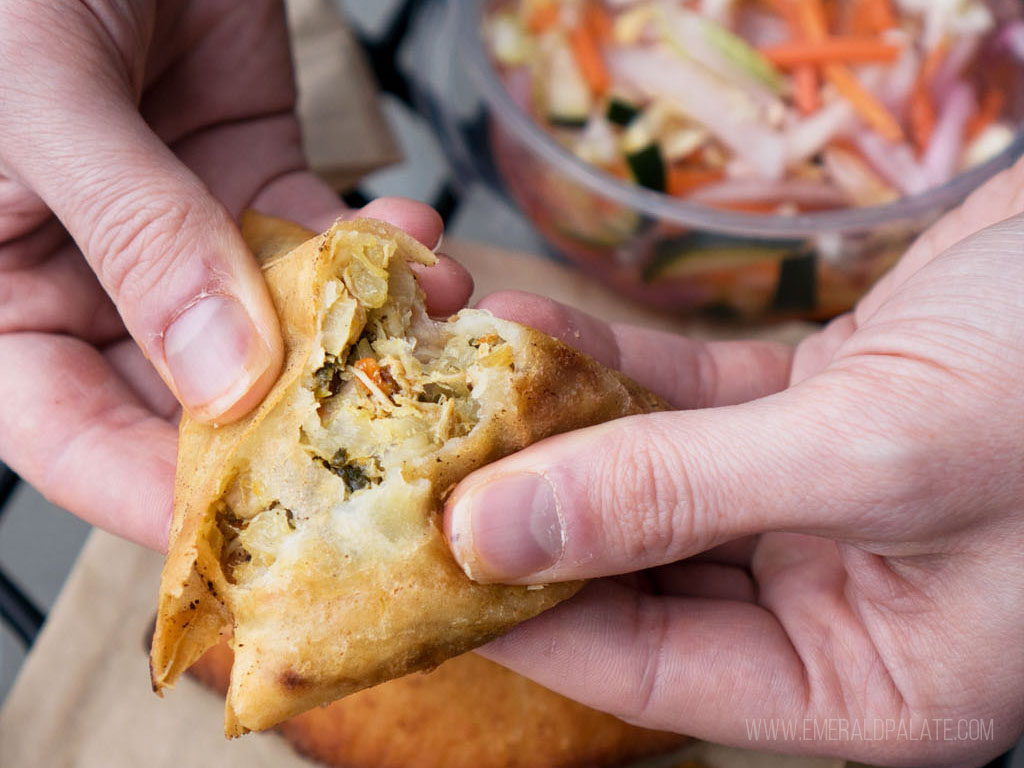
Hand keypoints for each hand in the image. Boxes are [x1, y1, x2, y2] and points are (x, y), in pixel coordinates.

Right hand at [0, 1, 470, 550]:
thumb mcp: (41, 102)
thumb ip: (137, 237)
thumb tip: (226, 379)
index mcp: (0, 296)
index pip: (72, 433)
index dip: (156, 494)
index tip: (259, 540)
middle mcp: (93, 280)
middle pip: (193, 397)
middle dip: (295, 426)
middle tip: (388, 448)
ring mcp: (183, 234)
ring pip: (277, 325)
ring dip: (357, 338)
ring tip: (431, 333)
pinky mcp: (253, 177)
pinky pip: (322, 245)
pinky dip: (375, 258)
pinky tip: (424, 254)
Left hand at [444, 158, 1023, 763]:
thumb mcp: (873, 455)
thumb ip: (676, 496)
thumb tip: (496, 531)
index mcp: (866, 681)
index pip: (651, 673)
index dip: (530, 618)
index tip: (425, 566)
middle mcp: (834, 601)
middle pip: (638, 574)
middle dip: (530, 512)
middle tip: (419, 463)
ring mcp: (816, 504)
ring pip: (651, 480)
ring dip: (559, 428)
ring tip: (457, 382)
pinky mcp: (812, 412)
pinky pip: (685, 406)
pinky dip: (612, 371)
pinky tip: (534, 332)